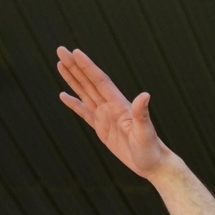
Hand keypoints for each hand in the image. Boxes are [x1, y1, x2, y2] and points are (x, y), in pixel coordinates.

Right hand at [56, 47, 178, 181]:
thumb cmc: (152, 149)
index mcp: (119, 105)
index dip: (87, 67)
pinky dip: (74, 103)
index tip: (75, 51)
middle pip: (89, 82)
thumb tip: (145, 95)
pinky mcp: (102, 128)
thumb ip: (142, 114)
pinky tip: (63, 95)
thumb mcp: (145, 132)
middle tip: (61, 50)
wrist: (154, 164)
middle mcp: (111, 107)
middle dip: (75, 66)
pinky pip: (84, 112)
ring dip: (73, 79)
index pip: (100, 81)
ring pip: (85, 93)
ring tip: (60, 64)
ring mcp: (106, 116)